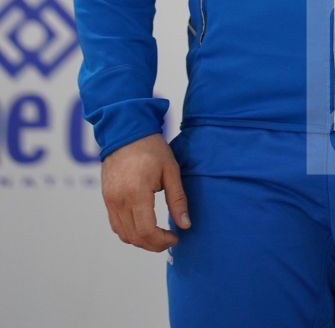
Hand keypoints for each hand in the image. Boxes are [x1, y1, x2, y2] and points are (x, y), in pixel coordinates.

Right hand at [101, 133, 189, 251]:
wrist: (126, 131)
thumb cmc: (152, 148)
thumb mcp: (171, 171)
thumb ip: (178, 200)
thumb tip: (185, 225)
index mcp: (136, 193)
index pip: (146, 231)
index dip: (162, 241)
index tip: (175, 237)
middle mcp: (119, 200)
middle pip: (134, 237)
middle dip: (153, 244)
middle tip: (169, 238)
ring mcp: (110, 201)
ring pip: (123, 235)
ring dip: (141, 240)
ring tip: (158, 233)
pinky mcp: (106, 199)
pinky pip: (116, 225)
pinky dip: (129, 231)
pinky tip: (144, 225)